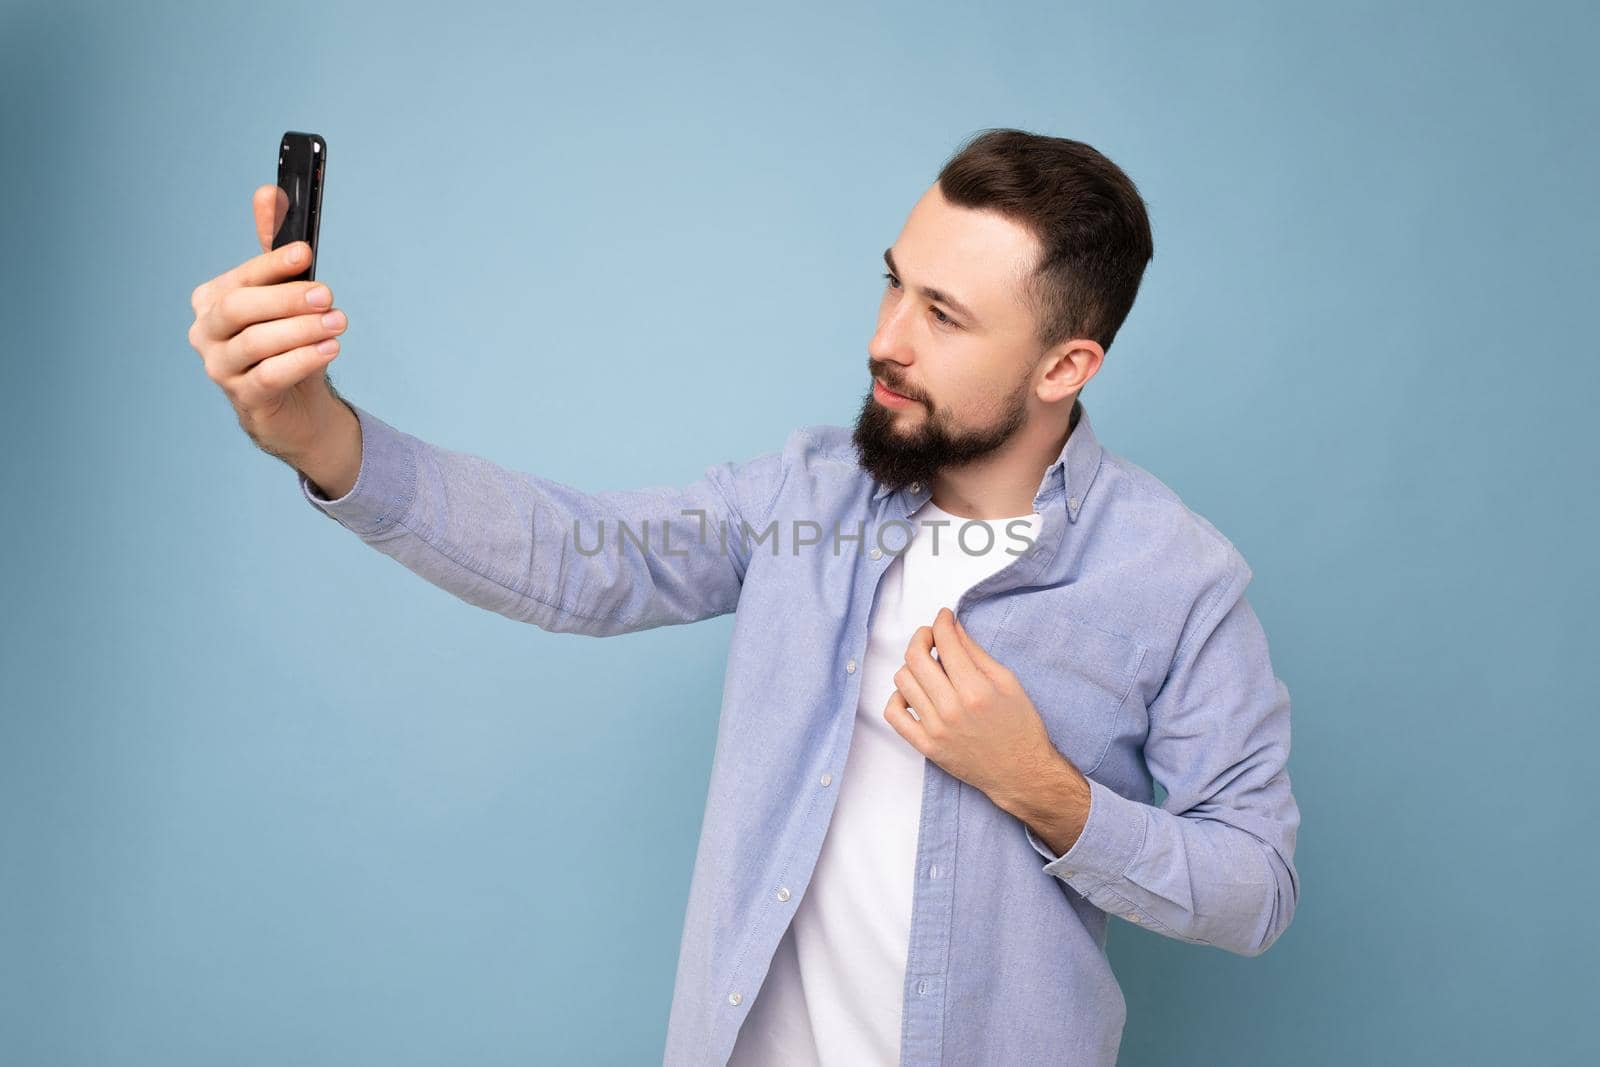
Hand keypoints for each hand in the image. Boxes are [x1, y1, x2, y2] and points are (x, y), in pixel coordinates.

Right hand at [187, 185, 348, 463]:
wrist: (294, 405)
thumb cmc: (286, 341)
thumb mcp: (284, 295)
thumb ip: (276, 250)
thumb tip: (268, 192)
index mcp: (213, 300)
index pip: (241, 277)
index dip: (272, 264)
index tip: (305, 253)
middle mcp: (207, 332)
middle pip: (240, 308)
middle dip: (285, 298)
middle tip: (327, 295)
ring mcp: (221, 368)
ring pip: (255, 343)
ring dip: (300, 329)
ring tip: (338, 323)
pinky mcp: (244, 398)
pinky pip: (269, 376)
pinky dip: (300, 360)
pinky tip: (329, 349)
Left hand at [883, 607, 1059, 808]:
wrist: (1021, 772)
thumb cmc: (1020, 727)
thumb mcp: (1007, 682)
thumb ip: (976, 653)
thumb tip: (953, 628)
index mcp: (976, 689)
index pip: (945, 642)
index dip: (942, 621)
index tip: (943, 617)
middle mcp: (952, 708)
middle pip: (915, 657)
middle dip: (922, 637)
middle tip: (931, 637)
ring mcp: (935, 729)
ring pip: (902, 681)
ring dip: (912, 667)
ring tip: (928, 669)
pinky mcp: (926, 746)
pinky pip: (893, 714)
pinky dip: (898, 698)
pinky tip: (914, 694)